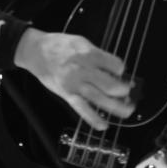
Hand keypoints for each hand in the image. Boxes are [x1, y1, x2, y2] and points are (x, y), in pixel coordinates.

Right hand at [14, 28, 134, 128]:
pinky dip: (94, 118)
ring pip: (99, 99)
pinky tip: (104, 125)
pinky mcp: (67, 95)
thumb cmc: (60, 45)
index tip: (122, 72)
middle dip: (124, 91)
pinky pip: (82, 109)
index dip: (121, 69)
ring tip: (128, 110)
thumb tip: (114, 69)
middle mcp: (83, 69)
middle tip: (130, 92)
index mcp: (88, 53)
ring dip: (116, 107)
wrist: (36, 51)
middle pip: (109, 84)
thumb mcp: (81, 42)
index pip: (114, 64)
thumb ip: (97, 55)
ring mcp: (75, 84)